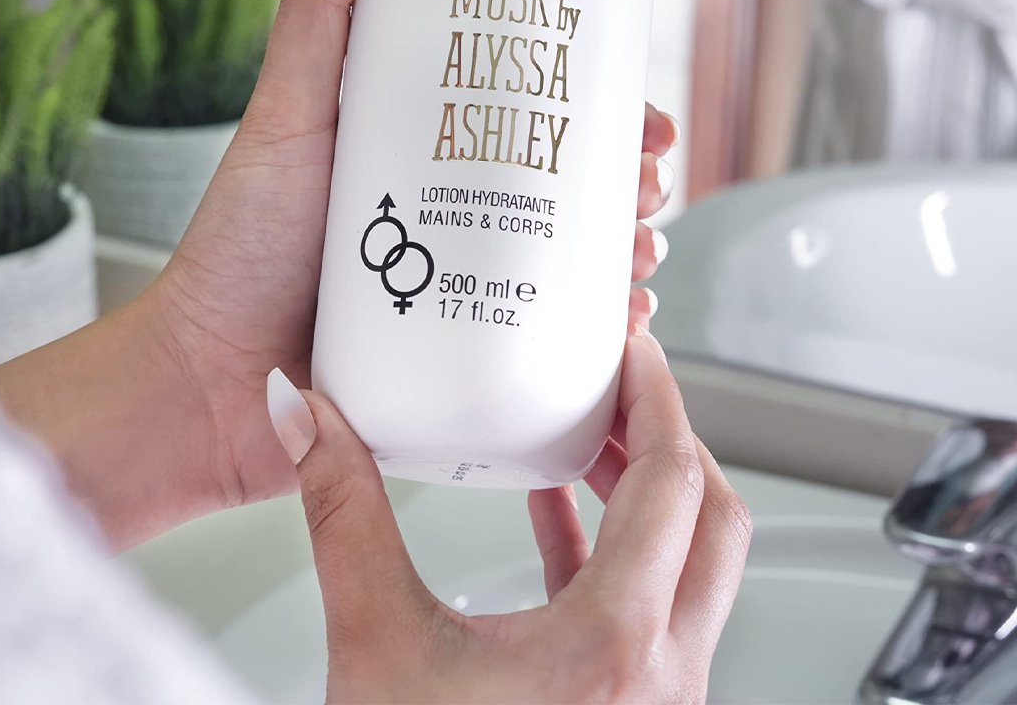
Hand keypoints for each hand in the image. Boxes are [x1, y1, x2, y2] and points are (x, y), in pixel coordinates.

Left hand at [150, 0, 680, 512]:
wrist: (212, 380)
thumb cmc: (238, 247)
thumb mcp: (287, 114)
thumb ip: (316, 10)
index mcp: (425, 148)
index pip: (533, 114)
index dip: (600, 108)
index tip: (642, 112)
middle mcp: (451, 210)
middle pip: (566, 184)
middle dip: (626, 184)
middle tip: (646, 186)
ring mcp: (460, 280)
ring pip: (569, 258)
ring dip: (624, 251)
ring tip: (642, 257)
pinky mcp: (460, 345)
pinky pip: (547, 333)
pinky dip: (595, 326)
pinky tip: (624, 321)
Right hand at [276, 328, 749, 703]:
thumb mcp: (374, 646)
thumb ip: (342, 514)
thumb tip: (311, 422)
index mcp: (614, 647)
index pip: (673, 481)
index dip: (658, 398)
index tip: (635, 350)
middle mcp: (659, 674)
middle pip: (710, 516)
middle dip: (668, 437)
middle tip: (621, 385)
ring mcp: (653, 699)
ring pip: (691, 563)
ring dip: (646, 491)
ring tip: (587, 436)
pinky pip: (642, 604)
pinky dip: (608, 546)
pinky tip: (551, 516)